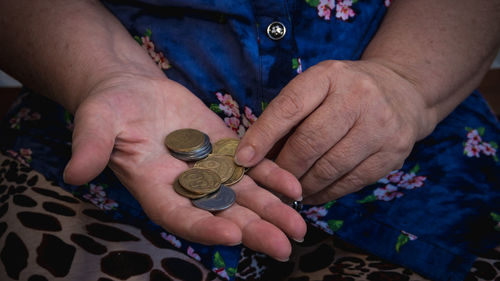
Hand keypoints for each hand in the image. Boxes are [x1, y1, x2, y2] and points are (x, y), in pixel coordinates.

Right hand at [63, 74, 305, 260]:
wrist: (134, 92)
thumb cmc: (109, 109)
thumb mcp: (96, 122)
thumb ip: (91, 147)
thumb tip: (74, 172)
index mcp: (154, 190)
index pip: (180, 217)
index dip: (203, 226)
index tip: (230, 234)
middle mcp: (186, 188)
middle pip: (222, 215)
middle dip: (253, 230)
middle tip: (283, 246)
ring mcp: (209, 170)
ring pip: (244, 197)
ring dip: (272, 211)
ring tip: (299, 227)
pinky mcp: (225, 149)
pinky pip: (252, 168)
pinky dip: (273, 177)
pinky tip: (295, 188)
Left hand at [235, 60, 430, 203]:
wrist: (402, 91)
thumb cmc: (344, 92)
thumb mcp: (317, 88)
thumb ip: (288, 117)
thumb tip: (254, 157)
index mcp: (329, 76)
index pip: (289, 107)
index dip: (263, 136)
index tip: (242, 159)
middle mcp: (358, 96)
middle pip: (309, 143)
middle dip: (283, 168)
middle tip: (268, 182)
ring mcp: (380, 125)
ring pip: (329, 168)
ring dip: (302, 186)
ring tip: (288, 191)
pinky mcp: (393, 152)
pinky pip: (350, 183)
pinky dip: (324, 193)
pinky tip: (311, 194)